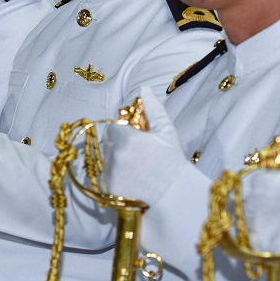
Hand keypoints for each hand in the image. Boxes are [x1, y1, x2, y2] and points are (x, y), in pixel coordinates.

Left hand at [100, 86, 188, 202]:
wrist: (175, 192)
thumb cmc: (172, 160)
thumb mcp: (166, 131)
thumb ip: (153, 108)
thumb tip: (144, 88)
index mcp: (127, 138)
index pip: (112, 129)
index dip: (122, 133)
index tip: (134, 140)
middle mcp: (115, 154)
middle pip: (106, 143)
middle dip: (117, 146)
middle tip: (136, 155)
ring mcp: (111, 172)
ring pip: (104, 159)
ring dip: (114, 161)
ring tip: (134, 168)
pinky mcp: (109, 187)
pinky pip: (104, 175)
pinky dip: (113, 176)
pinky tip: (130, 178)